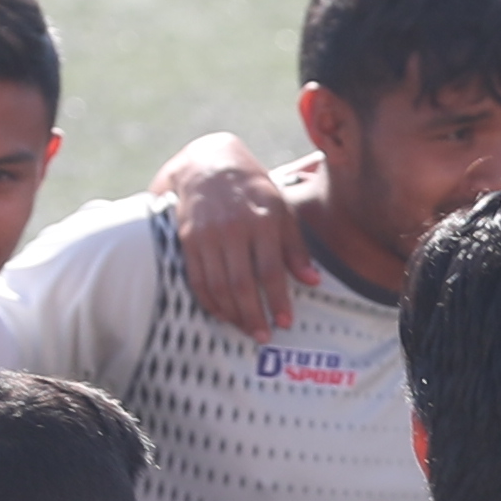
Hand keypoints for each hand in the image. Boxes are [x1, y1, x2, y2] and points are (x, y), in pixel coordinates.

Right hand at [152, 134, 300, 337]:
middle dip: (253, 314)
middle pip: (241, 283)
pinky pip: (197, 279)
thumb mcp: (281, 209)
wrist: (207, 163)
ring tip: (246, 329)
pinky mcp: (187, 240)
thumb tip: (312, 282)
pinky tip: (222, 314)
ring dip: (232, 313)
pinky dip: (209, 301)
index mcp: (261, 220)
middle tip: (264, 336)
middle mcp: (232, 228)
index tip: (286, 322)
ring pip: (218, 285)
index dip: (277, 299)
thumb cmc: (252, 190)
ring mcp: (207, 235)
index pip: (270, 269)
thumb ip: (295, 247)